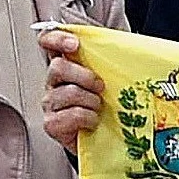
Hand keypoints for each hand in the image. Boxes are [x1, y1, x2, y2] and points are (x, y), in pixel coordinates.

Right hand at [38, 29, 105, 151]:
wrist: (102, 140)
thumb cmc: (105, 106)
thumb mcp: (109, 80)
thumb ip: (108, 61)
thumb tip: (129, 46)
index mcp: (66, 65)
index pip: (49, 42)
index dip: (57, 38)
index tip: (74, 44)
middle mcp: (53, 82)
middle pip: (58, 67)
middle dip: (85, 76)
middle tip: (101, 87)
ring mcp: (50, 103)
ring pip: (68, 92)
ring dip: (91, 101)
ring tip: (99, 108)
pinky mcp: (52, 124)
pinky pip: (71, 115)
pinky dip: (88, 118)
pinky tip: (93, 122)